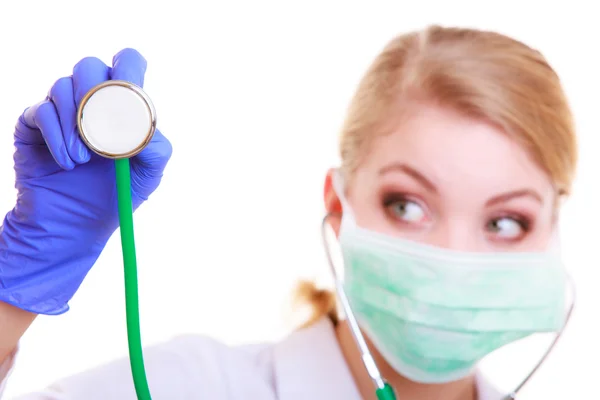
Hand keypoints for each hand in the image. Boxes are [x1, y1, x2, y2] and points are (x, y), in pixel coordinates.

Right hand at [0, 48, 171, 314]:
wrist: (75, 224)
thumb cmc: (115, 195)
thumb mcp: (147, 176)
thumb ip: (156, 149)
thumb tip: (146, 125)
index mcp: (124, 103)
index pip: (128, 63)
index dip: (129, 69)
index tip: (130, 98)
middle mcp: (92, 99)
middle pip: (90, 66)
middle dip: (97, 97)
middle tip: (102, 132)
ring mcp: (61, 108)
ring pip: (62, 86)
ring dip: (76, 125)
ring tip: (84, 161)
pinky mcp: (34, 122)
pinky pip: (41, 110)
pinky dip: (57, 137)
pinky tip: (67, 163)